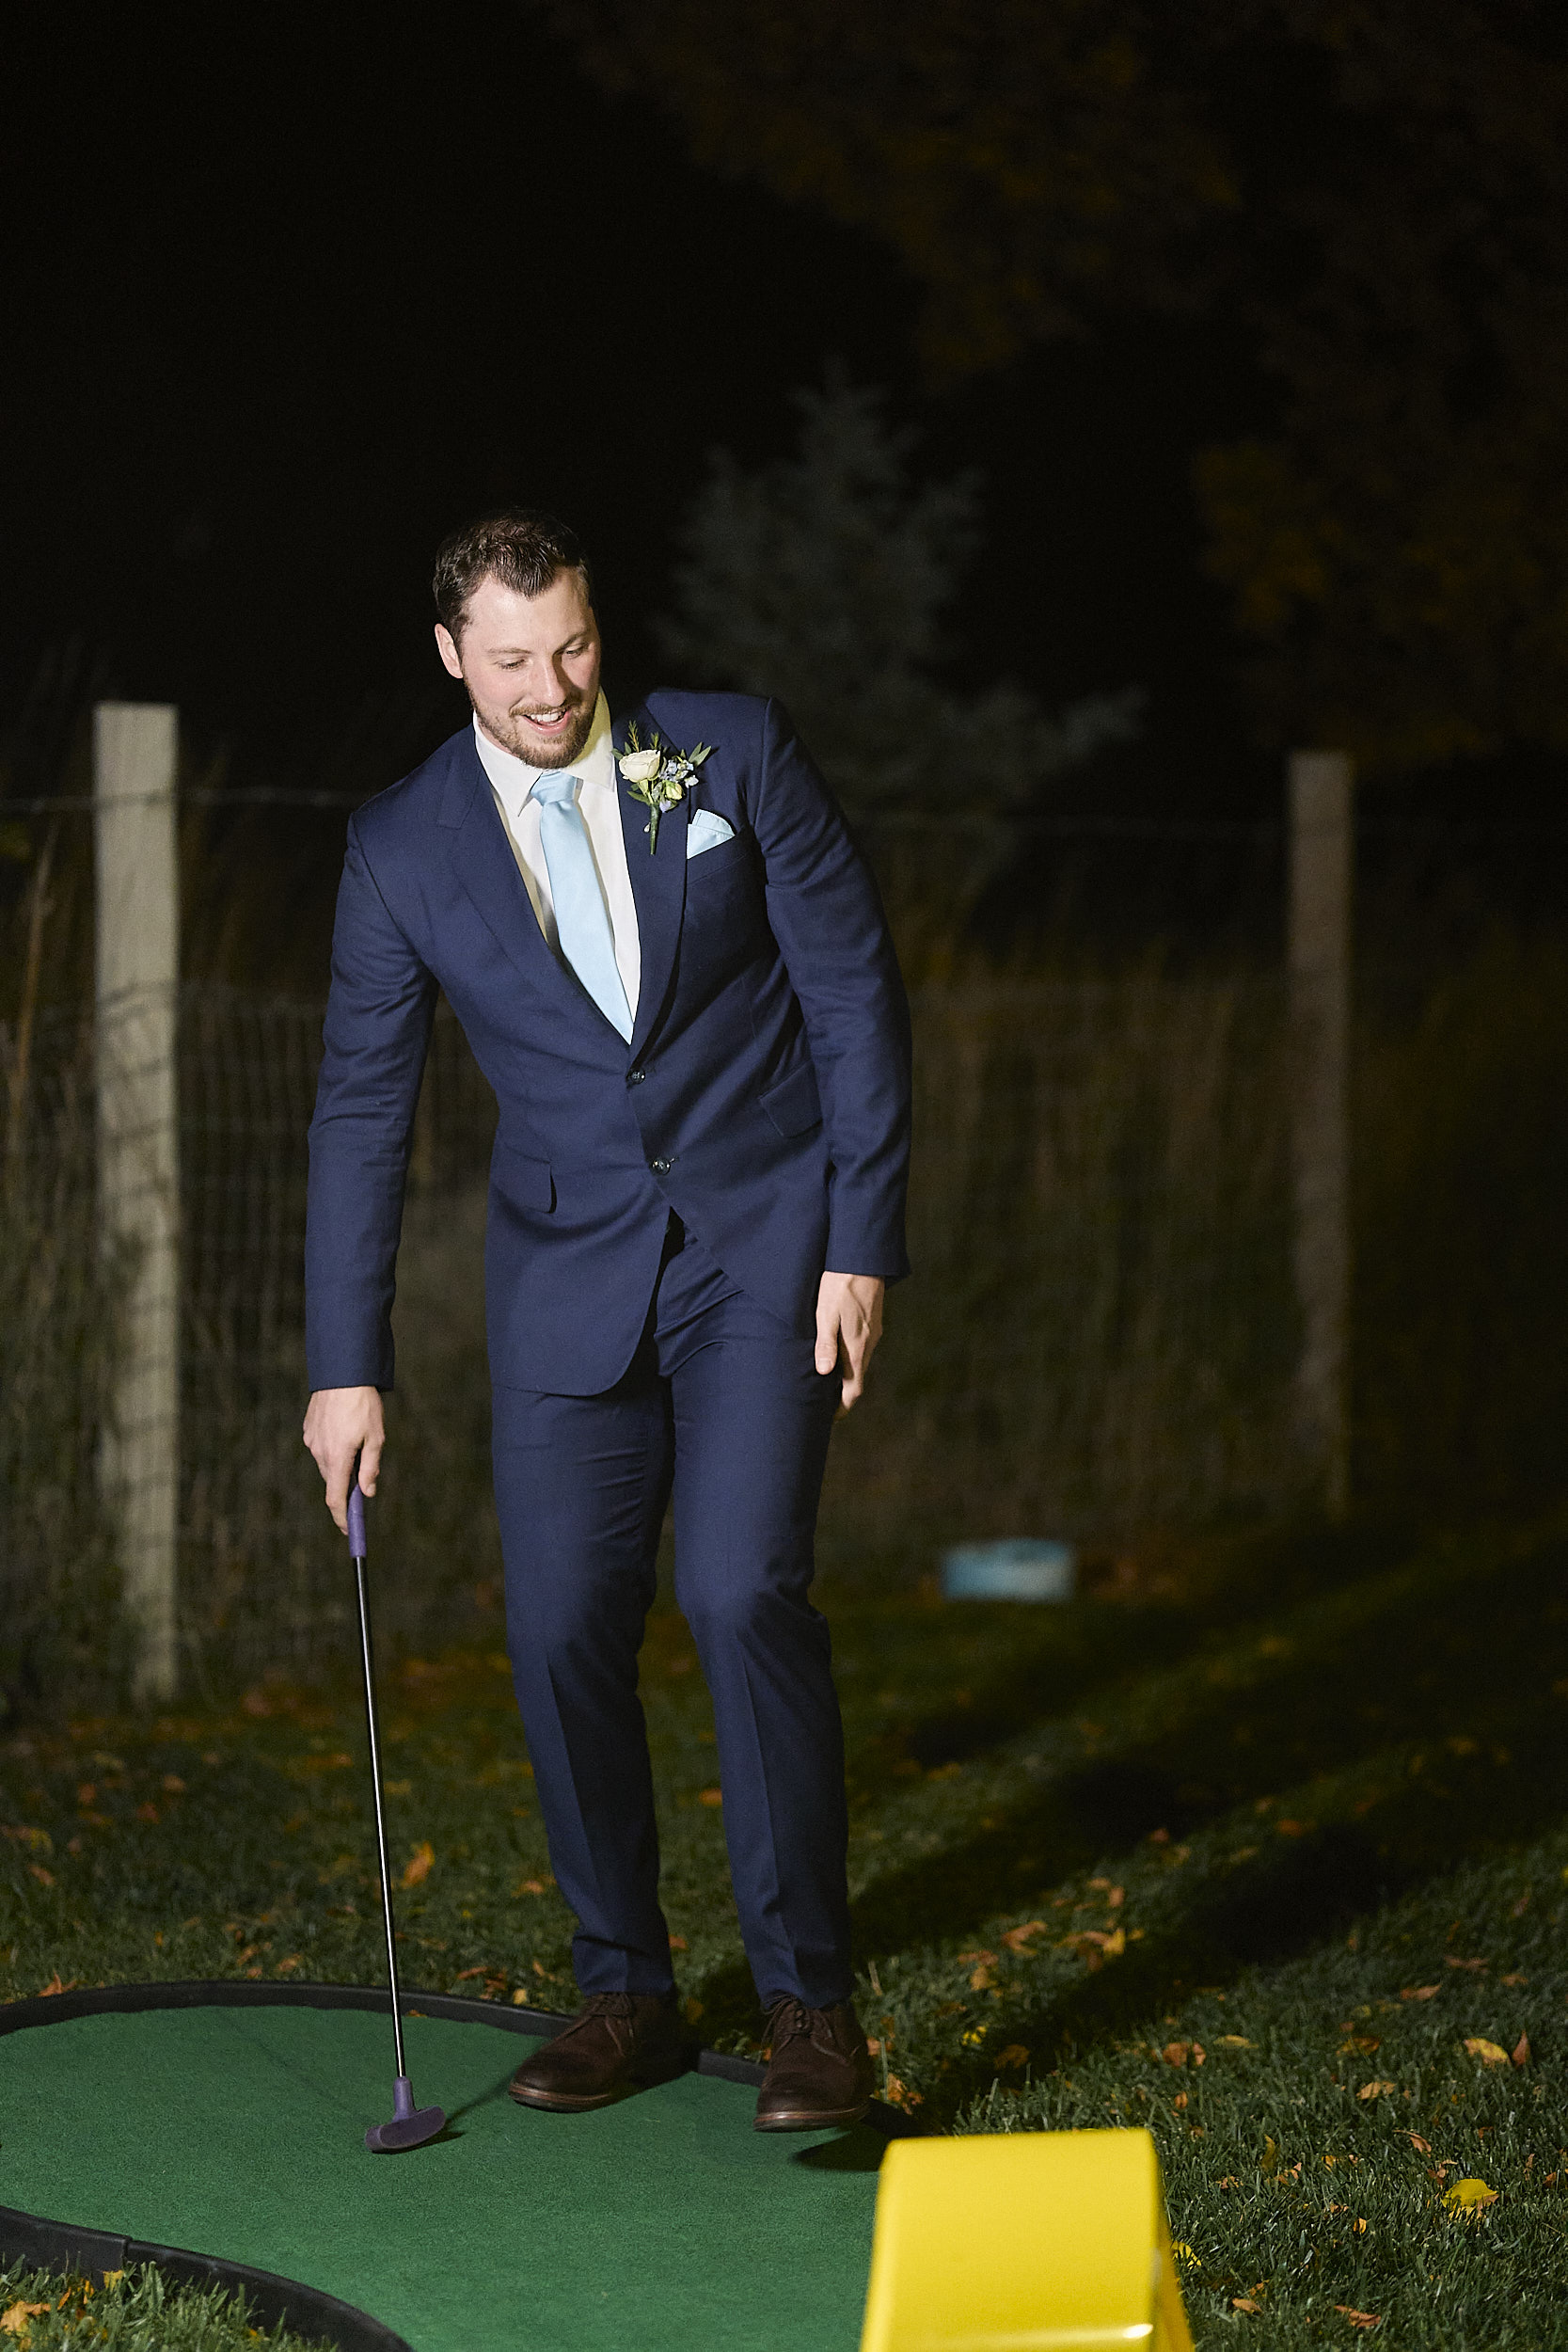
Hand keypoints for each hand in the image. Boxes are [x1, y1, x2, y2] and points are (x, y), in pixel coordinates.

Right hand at [303, 1385, 385, 1533]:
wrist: (342, 1372)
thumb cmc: (363, 1404)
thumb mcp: (376, 1437)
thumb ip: (370, 1468)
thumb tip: (367, 1493)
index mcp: (337, 1457)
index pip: (335, 1499)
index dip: (342, 1518)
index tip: (350, 1530)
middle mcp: (319, 1452)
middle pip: (332, 1482)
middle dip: (346, 1487)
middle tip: (363, 1484)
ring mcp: (311, 1441)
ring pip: (327, 1464)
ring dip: (341, 1464)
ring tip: (358, 1442)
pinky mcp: (308, 1430)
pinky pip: (322, 1448)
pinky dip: (333, 1449)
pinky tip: (344, 1430)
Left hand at [814, 1272, 884, 1414]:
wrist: (862, 1257)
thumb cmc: (838, 1284)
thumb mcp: (825, 1313)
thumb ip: (825, 1344)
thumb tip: (824, 1373)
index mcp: (857, 1346)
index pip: (854, 1389)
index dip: (843, 1407)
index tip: (830, 1418)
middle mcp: (869, 1343)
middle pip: (858, 1378)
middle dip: (842, 1394)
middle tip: (823, 1403)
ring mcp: (873, 1332)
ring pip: (860, 1362)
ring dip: (846, 1375)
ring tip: (826, 1381)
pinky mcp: (872, 1321)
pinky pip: (862, 1348)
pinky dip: (850, 1359)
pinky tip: (837, 1353)